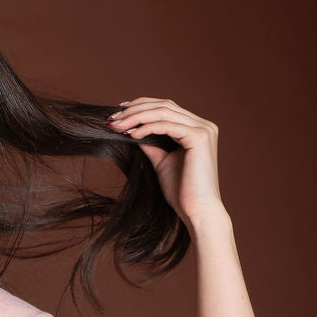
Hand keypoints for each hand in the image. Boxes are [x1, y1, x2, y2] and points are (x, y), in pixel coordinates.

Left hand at [106, 97, 225, 229]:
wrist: (197, 212)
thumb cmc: (182, 191)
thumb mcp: (162, 162)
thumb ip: (152, 143)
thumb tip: (132, 130)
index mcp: (197, 128)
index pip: (165, 107)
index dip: (140, 106)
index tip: (117, 113)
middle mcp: (204, 125)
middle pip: (164, 105)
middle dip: (135, 110)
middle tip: (112, 118)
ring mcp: (204, 130)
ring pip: (164, 112)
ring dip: (136, 117)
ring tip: (117, 125)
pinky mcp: (199, 138)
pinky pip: (167, 125)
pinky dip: (147, 127)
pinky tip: (132, 134)